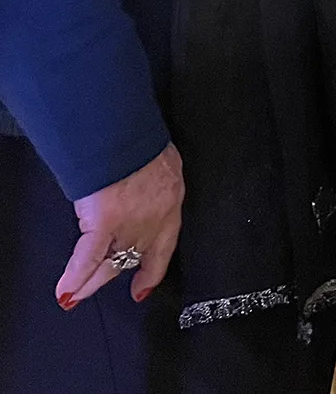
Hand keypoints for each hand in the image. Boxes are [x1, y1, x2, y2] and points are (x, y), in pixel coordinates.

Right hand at [58, 143, 183, 307]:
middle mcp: (152, 222)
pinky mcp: (105, 223)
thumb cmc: (144, 145)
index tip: (143, 288)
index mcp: (170, 205)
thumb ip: (155, 187)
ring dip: (89, 282)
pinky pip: (88, 258)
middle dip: (114, 276)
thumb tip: (144, 191)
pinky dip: (75, 276)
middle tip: (98, 288)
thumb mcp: (164, 167)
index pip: (165, 247)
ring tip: (75, 295)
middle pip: (132, 258)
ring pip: (109, 263)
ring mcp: (129, 225)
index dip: (152, 270)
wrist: (128, 137)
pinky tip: (66, 290)